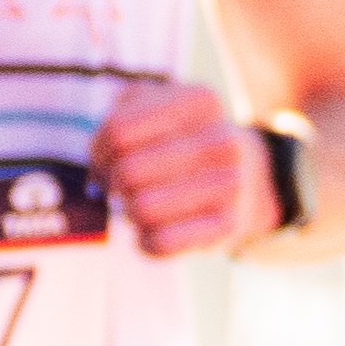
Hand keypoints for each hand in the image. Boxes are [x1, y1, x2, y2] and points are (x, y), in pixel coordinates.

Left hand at [94, 81, 271, 256]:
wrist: (246, 177)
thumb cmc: (181, 140)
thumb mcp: (153, 108)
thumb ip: (117, 120)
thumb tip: (99, 171)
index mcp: (201, 103)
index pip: (117, 132)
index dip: (99, 151)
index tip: (108, 157)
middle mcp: (223, 141)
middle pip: (128, 172)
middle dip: (113, 183)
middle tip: (120, 185)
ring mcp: (231, 184)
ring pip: (142, 210)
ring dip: (130, 212)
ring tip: (140, 203)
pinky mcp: (227, 225)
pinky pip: (161, 243)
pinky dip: (146, 240)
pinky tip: (154, 228)